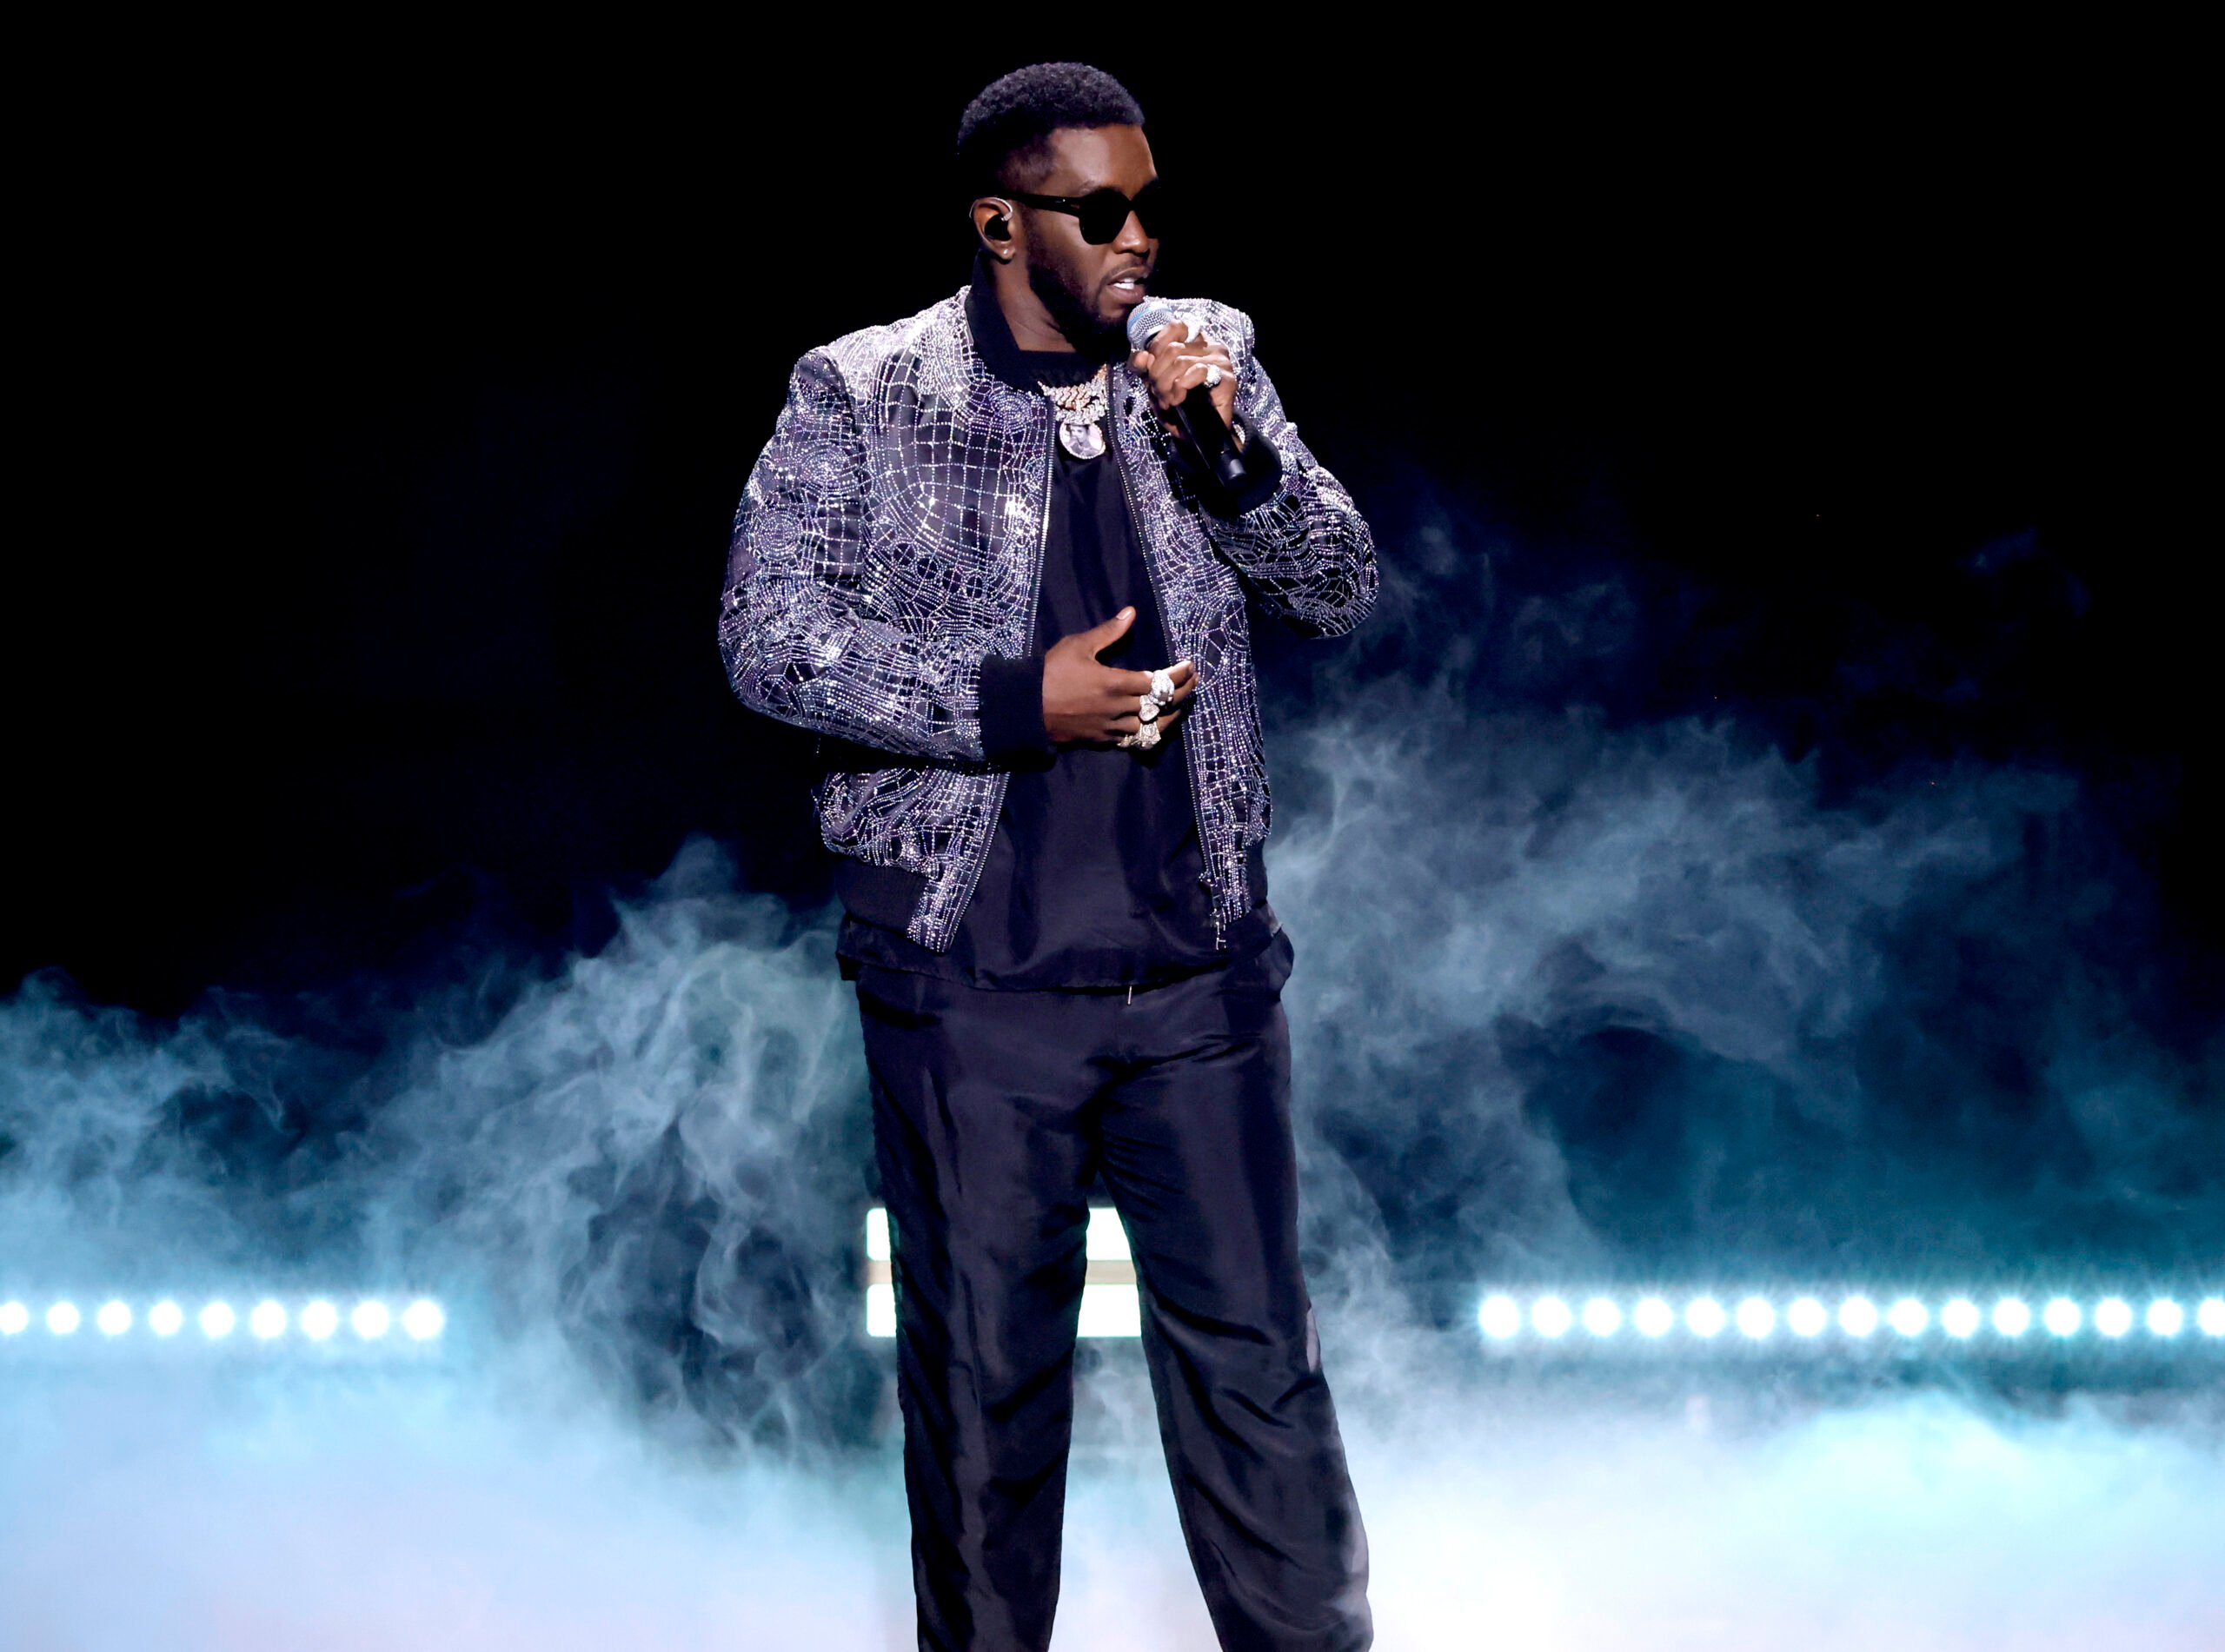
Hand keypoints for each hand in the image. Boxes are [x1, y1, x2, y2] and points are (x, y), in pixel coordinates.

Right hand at [1042, 608, 1195, 746]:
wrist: (1026, 707)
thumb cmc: (1050, 673)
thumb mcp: (1078, 645)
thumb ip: (1109, 632)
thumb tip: (1131, 612)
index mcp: (1116, 683)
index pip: (1159, 682)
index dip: (1179, 675)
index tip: (1190, 667)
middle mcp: (1118, 708)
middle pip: (1159, 705)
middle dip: (1181, 694)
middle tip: (1194, 684)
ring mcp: (1110, 727)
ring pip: (1149, 726)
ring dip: (1167, 716)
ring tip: (1179, 708)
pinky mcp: (1101, 740)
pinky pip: (1131, 739)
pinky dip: (1145, 732)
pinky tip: (1152, 725)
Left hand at [1128, 319, 1236, 437]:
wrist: (1200, 436)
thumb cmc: (1181, 407)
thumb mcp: (1157, 385)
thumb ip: (1147, 368)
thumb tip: (1141, 357)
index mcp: (1197, 342)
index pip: (1176, 326)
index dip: (1158, 345)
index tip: (1152, 369)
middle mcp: (1211, 346)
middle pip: (1173, 348)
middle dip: (1158, 374)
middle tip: (1158, 394)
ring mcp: (1221, 361)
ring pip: (1181, 361)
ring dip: (1167, 385)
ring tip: (1167, 400)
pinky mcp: (1226, 378)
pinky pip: (1196, 372)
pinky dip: (1181, 387)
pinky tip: (1179, 399)